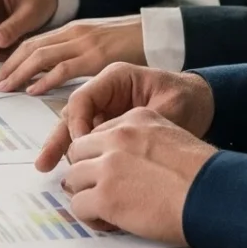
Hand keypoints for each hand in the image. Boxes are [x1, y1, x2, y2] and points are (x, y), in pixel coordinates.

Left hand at [0, 17, 145, 94]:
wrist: (158, 34)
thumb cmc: (130, 43)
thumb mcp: (97, 45)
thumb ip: (77, 55)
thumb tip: (57, 73)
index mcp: (71, 31)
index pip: (32, 41)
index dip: (11, 56)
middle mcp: (73, 34)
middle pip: (30, 47)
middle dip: (8, 65)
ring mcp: (84, 43)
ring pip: (40, 55)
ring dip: (18, 72)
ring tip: (3, 87)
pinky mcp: (97, 56)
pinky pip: (64, 67)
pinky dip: (45, 78)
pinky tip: (32, 89)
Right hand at [34, 62, 213, 170]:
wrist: (202, 103)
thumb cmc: (187, 99)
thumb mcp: (170, 108)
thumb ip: (141, 126)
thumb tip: (118, 147)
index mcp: (115, 77)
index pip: (83, 99)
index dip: (77, 125)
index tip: (82, 149)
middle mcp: (104, 91)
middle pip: (72, 113)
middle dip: (58, 139)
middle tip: (44, 163)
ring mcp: (104, 107)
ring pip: (74, 126)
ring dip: (61, 146)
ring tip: (44, 167)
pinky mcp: (108, 123)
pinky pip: (87, 136)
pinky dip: (78, 152)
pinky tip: (69, 170)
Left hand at [54, 108, 216, 243]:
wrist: (215, 194)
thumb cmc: (205, 175)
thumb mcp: (174, 138)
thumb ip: (145, 144)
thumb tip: (129, 167)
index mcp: (136, 119)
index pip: (98, 134)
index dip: (100, 157)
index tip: (111, 173)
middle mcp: (117, 137)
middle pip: (78, 152)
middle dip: (86, 172)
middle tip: (101, 191)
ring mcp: (108, 166)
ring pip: (72, 179)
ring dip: (86, 196)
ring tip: (106, 210)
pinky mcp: (105, 196)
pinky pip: (78, 206)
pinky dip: (90, 218)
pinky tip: (110, 223)